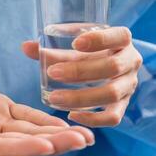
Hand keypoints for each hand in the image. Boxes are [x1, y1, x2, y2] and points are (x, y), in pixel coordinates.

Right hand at [0, 72, 93, 155]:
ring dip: (56, 133)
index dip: (22, 148)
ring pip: (29, 131)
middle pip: (21, 143)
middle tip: (81, 140)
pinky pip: (25, 115)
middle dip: (52, 143)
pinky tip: (65, 124)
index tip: (48, 145)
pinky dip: (44, 120)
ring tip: (84, 135)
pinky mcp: (1, 109)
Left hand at [23, 27, 142, 127]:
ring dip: (81, 97)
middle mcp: (130, 63)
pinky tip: (71, 115)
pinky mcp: (122, 106)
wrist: (106, 71)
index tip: (74, 43)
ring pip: (111, 94)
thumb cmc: (88, 56)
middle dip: (80, 71)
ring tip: (54, 98)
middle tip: (52, 73)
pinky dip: (93, 119)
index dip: (98, 40)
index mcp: (121, 41)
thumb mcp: (74, 51)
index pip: (118, 36)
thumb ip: (52, 50)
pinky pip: (113, 117)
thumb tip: (25, 47)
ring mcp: (128, 86)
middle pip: (111, 67)